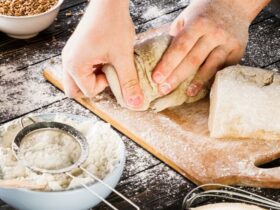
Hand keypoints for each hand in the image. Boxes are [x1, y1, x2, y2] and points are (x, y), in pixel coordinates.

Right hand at [62, 0, 142, 107]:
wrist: (109, 1)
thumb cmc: (113, 24)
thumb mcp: (123, 57)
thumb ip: (129, 82)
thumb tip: (135, 104)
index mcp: (74, 65)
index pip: (88, 92)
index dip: (105, 85)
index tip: (115, 69)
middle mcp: (67, 61)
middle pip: (75, 90)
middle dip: (93, 87)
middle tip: (108, 73)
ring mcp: (70, 54)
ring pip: (78, 80)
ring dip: (93, 77)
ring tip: (107, 64)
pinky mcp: (77, 49)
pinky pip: (81, 68)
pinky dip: (93, 69)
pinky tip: (105, 57)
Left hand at [152, 0, 268, 96]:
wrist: (234, 4)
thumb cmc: (205, 12)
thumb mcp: (186, 17)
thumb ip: (175, 36)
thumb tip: (161, 58)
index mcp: (197, 23)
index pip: (179, 47)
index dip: (167, 64)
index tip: (156, 78)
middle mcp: (213, 33)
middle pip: (192, 60)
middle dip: (176, 77)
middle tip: (164, 89)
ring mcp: (227, 42)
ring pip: (210, 67)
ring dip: (197, 83)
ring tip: (186, 93)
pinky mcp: (238, 51)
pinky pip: (224, 69)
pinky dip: (213, 79)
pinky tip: (205, 88)